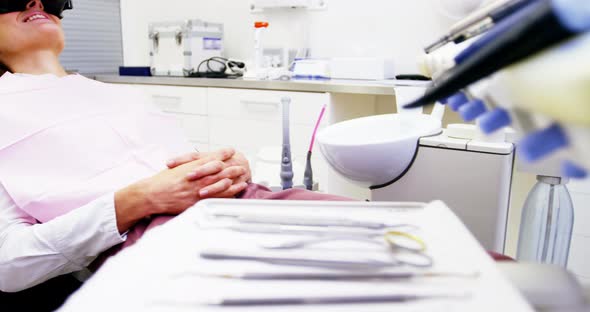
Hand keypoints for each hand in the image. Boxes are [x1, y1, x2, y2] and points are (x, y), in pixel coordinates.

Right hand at [114, 150, 248, 232]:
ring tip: (243, 175)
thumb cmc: (162, 181)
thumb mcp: (177, 167)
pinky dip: (229, 192)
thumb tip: (202, 159)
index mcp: (192, 167)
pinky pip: (218, 196)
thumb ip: (191, 162)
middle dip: (233, 166)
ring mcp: (198, 189)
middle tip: (242, 163)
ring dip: (234, 178)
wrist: (152, 194)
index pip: (212, 158)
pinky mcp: (198, 201)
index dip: (223, 153)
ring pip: (222, 182)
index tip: (231, 151)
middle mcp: (197, 177)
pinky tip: (236, 189)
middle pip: (221, 169)